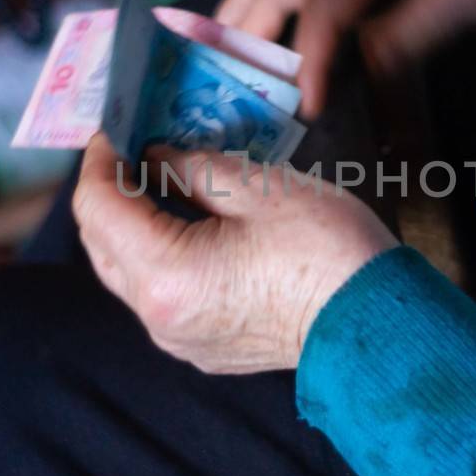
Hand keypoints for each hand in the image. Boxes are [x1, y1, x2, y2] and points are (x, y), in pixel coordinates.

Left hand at [72, 135, 398, 373]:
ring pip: (128, 272)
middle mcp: (160, 317)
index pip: (97, 207)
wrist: (377, 322)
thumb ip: (190, 165)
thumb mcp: (257, 186)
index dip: (100, 158)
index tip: (118, 127)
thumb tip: (153, 155)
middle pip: (100, 243)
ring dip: (134, 224)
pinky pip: (161, 295)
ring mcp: (179, 340)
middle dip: (111, 190)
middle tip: (136, 146)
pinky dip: (160, 255)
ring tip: (162, 180)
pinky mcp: (203, 349)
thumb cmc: (326, 248)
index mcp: (166, 275)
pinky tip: (190, 224)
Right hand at [216, 0, 475, 116]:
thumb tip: (356, 72)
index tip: (304, 108)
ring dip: (242, 17)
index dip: (309, 60)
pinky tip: (254, 34)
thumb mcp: (467, 1)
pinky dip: (262, 1)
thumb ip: (408, 37)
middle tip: (227, 92)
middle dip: (245, 37)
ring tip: (220, 66)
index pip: (323, 6)